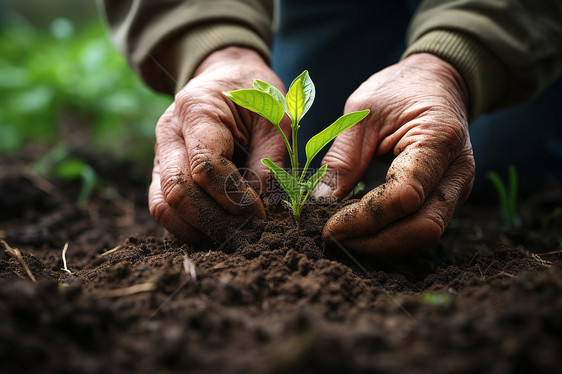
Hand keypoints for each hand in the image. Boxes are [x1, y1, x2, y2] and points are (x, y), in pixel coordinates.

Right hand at [149, 47, 288, 241]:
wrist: (227, 77)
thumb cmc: (254, 94)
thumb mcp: (275, 116)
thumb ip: (270, 159)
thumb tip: (264, 206)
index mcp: (196, 110)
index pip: (205, 167)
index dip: (233, 197)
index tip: (260, 213)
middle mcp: (169, 134)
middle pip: (178, 191)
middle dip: (214, 219)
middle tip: (245, 233)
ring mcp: (160, 154)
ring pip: (162, 205)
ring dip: (196, 228)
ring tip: (231, 236)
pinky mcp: (162, 172)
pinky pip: (162, 207)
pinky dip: (186, 226)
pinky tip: (214, 230)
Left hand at [316, 53, 474, 255]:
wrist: (437, 81)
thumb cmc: (399, 89)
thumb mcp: (362, 112)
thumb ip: (343, 159)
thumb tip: (319, 203)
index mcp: (439, 140)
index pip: (404, 196)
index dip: (364, 218)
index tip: (328, 226)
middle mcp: (457, 172)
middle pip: (422, 228)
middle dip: (373, 241)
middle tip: (332, 238)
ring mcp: (456, 188)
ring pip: (424, 234)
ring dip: (381, 243)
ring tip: (343, 236)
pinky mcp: (446, 198)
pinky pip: (420, 227)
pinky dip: (390, 235)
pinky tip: (361, 230)